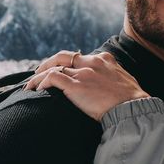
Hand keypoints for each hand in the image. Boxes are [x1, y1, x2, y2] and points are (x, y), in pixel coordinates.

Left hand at [25, 51, 149, 121]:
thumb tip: (111, 86)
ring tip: (30, 85)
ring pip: (53, 67)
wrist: (132, 106)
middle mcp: (92, 62)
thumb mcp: (124, 80)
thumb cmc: (132, 99)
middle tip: (38, 72)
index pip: (80, 56)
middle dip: (48, 63)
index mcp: (105, 59)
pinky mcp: (76, 84)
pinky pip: (52, 78)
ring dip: (39, 76)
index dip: (67, 63)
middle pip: (63, 56)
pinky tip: (37, 90)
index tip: (61, 70)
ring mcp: (83, 72)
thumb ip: (113, 78)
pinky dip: (41, 83)